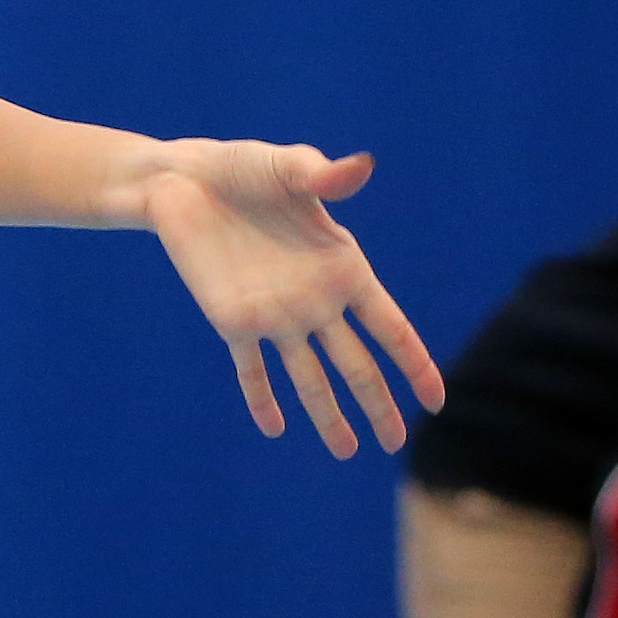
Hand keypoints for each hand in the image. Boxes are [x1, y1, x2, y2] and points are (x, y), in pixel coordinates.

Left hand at [140, 141, 444, 456]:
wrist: (182, 180)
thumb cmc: (243, 167)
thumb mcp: (288, 167)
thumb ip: (324, 176)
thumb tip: (361, 165)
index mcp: (342, 267)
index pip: (390, 327)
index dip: (414, 363)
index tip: (435, 400)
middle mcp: (315, 300)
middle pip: (356, 365)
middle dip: (378, 404)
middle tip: (395, 443)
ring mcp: (275, 315)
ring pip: (309, 377)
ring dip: (327, 415)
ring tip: (348, 452)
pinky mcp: (232, 320)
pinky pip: (250, 368)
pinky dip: (261, 398)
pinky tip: (274, 429)